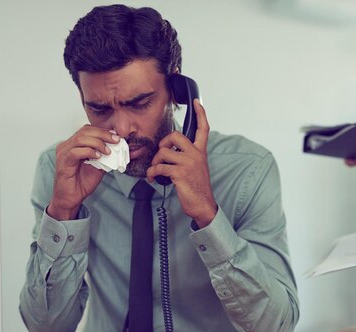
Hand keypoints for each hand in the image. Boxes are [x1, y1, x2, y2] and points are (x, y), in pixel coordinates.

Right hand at [48, 126, 119, 219]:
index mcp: (74, 144)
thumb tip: (119, 149)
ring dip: (97, 143)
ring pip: (80, 139)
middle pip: (84, 131)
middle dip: (103, 134)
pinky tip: (98, 157)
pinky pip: (75, 152)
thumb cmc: (82, 183)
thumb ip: (106, 157)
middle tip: (116, 140)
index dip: (103, 131)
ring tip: (107, 151)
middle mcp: (66, 146)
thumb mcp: (99, 167)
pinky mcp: (63, 163)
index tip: (116, 136)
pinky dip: (88, 152)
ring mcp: (63, 153)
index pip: (88, 130)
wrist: (71, 198)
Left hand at [146, 99, 217, 227]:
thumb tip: (170, 152)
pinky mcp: (180, 173)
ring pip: (163, 152)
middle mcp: (196, 154)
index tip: (197, 102)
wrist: (203, 204)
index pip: (203, 128)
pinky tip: (152, 178)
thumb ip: (188, 157)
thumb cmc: (197, 188)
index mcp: (201, 152)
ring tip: (155, 170)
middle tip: (161, 154)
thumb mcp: (197, 168)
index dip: (200, 113)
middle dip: (163, 143)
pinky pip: (159, 167)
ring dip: (155, 161)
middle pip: (175, 135)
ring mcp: (188, 163)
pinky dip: (152, 173)